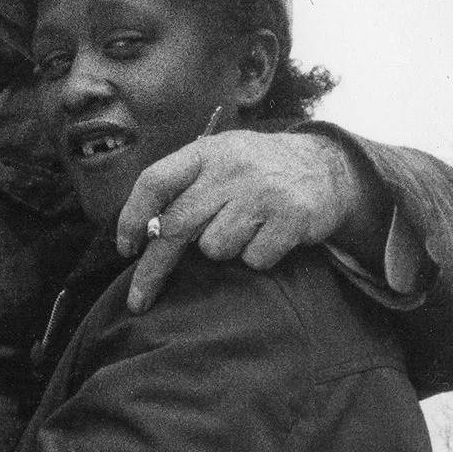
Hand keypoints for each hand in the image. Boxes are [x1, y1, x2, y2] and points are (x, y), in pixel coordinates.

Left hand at [113, 131, 381, 310]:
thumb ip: (184, 186)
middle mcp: (232, 168)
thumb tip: (143, 235)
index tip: (125, 249)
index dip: (132, 218)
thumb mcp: (219, 159)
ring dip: (223, 251)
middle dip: (152, 270)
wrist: (327, 166)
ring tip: (244, 230)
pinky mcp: (292, 217)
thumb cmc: (257, 171)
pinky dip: (257, 257)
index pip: (154, 182)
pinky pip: (253, 259)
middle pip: (175, 227)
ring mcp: (263, 191)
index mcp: (207, 152)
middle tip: (138, 299)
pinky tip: (270, 236)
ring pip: (214, 248)